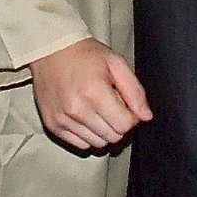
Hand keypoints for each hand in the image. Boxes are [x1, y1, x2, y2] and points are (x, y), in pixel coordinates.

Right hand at [29, 37, 152, 150]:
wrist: (51, 51)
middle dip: (118, 123)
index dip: (131, 116)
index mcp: (94, 92)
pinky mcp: (53, 126)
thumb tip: (146, 116)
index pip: (124, 125)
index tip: (126, 105)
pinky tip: (84, 115)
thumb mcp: (116, 63)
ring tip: (96, 108)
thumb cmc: (85, 55)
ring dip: (103, 130)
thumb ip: (135, 91)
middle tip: (111, 104)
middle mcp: (76, 109)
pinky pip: (80, 144)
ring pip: (97, 143)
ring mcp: (62, 119)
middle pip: (112, 137)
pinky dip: (87, 134)